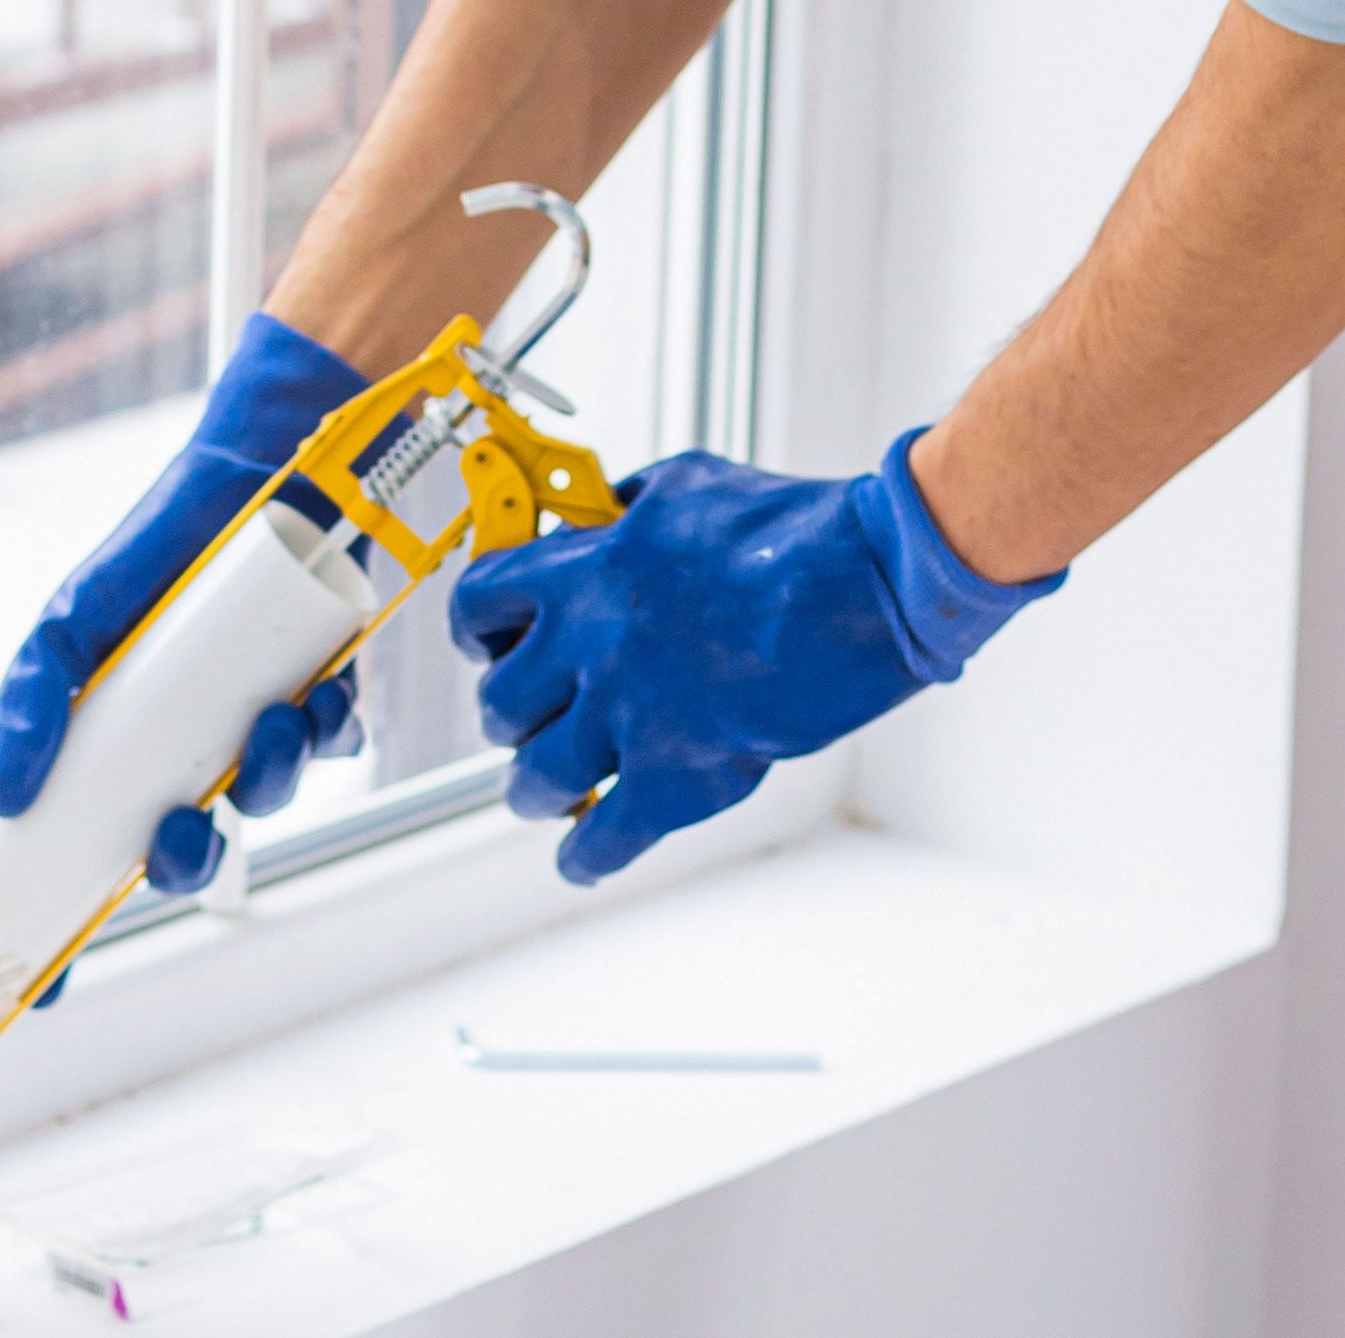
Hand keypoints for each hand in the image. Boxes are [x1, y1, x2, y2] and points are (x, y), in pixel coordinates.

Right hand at [0, 313, 373, 1002]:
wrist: (255, 470)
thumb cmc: (157, 550)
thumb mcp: (74, 620)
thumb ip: (29, 696)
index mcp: (121, 749)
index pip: (81, 861)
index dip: (59, 932)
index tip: (41, 987)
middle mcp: (188, 748)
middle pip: (183, 853)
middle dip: (190, 862)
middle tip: (186, 830)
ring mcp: (256, 724)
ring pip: (266, 801)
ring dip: (270, 783)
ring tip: (268, 725)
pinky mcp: (324, 692)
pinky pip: (332, 747)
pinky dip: (328, 733)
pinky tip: (317, 694)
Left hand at [449, 433, 1065, 885]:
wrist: (867, 580)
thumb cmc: (789, 525)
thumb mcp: (686, 484)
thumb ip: (627, 508)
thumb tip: (601, 517)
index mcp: (585, 570)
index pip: (477, 606)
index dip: (478, 632)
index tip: (488, 646)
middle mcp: (589, 645)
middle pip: (498, 704)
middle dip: (512, 718)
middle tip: (531, 723)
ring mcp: (628, 715)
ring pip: (534, 778)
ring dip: (536, 788)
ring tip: (546, 792)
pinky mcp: (679, 775)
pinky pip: (603, 838)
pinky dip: (585, 856)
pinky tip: (581, 860)